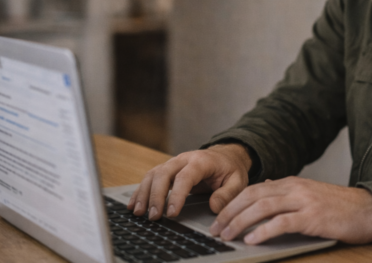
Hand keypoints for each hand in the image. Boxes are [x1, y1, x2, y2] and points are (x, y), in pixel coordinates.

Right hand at [127, 144, 251, 220]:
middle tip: (154, 216)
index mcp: (202, 161)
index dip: (177, 195)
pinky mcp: (167, 169)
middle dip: (156, 195)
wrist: (226, 156)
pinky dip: (140, 191)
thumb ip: (227, 194)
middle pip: (164, 173)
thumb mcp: (238, 181)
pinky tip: (134, 204)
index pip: (185, 177)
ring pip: (153, 174)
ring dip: (144, 193)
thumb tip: (214, 207)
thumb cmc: (230, 169)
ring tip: (139, 213)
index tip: (172, 213)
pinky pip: (150, 177)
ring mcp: (174, 163)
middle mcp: (184, 159)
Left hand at [209, 176, 371, 244]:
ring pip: (263, 207)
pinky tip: (252, 240)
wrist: (370, 209)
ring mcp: (304, 201)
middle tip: (215, 229)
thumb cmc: (341, 207)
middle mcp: (295, 188)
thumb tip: (266, 185)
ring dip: (241, 222)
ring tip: (227, 235)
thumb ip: (287, 191)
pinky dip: (264, 231)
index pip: (253, 189)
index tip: (218, 218)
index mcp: (292, 183)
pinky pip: (282, 222)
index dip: (232, 204)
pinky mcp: (313, 217)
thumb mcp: (310, 193)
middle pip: (253, 196)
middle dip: (229, 213)